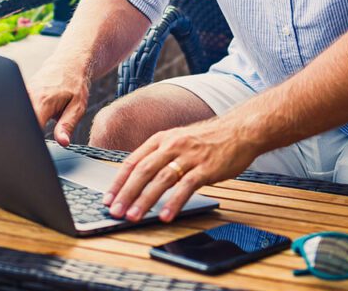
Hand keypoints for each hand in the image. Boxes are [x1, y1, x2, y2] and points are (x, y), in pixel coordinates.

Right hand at [26, 59, 91, 146]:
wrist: (69, 62)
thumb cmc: (75, 83)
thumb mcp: (78, 107)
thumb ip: (68, 126)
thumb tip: (63, 142)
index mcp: (43, 101)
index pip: (30, 126)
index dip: (32, 140)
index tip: (36, 148)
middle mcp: (29, 95)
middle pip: (20, 121)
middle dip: (26, 133)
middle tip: (38, 139)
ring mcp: (23, 92)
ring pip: (18, 114)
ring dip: (25, 124)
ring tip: (39, 123)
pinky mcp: (21, 91)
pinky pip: (19, 107)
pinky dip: (25, 115)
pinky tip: (33, 116)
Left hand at [102, 115, 259, 221]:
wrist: (239, 130)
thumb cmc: (208, 139)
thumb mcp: (178, 140)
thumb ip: (160, 156)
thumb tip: (139, 179)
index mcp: (161, 139)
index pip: (133, 161)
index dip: (118, 181)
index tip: (108, 198)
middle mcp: (171, 145)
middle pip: (142, 171)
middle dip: (126, 193)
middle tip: (115, 212)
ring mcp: (188, 156)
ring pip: (160, 179)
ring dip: (145, 200)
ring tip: (134, 217)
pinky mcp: (205, 168)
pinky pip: (186, 187)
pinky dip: (173, 202)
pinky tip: (165, 215)